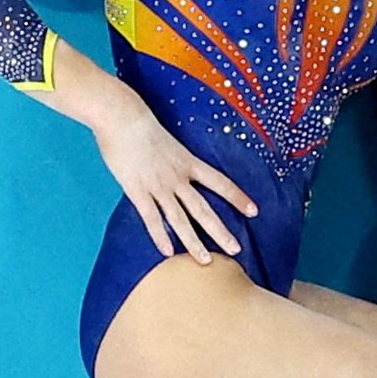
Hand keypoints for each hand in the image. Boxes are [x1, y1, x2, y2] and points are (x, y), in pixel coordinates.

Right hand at [88, 93, 258, 264]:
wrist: (122, 116)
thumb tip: (174, 169)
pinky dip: (159, 236)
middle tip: (236, 250)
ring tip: (205, 261)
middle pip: (204, 209)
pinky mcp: (137, 190)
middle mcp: (178, 177)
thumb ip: (173, 159)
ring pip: (180, 219)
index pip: (220, 183)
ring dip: (194, 242)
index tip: (254, 211)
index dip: (238, 197)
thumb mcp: (167, 141)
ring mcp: (158, 185)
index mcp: (189, 162)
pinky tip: (167, 252)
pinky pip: (151, 218)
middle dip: (221, 231)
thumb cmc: (140, 124)